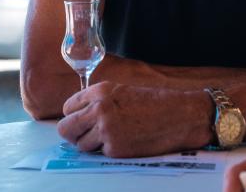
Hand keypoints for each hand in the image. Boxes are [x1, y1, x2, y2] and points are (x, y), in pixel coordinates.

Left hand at [57, 83, 210, 157]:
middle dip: (71, 133)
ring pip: (80, 145)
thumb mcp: (121, 91)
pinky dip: (110, 150)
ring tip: (110, 137)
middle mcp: (99, 109)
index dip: (73, 115)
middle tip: (82, 136)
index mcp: (100, 92)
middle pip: (66, 128)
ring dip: (91, 144)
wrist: (178, 116)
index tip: (80, 120)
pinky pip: (100, 153)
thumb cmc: (153, 102)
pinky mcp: (115, 149)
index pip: (68, 108)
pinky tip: (125, 142)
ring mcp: (106, 130)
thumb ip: (98, 100)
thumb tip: (80, 114)